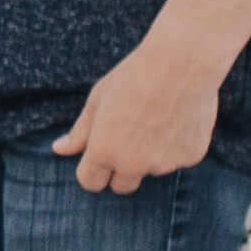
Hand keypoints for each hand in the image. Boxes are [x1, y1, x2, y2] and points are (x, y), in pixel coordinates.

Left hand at [52, 29, 225, 193]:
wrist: (181, 64)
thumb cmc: (132, 78)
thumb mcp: (97, 102)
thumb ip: (80, 132)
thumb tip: (59, 150)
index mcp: (104, 152)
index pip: (90, 182)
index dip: (91, 170)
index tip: (96, 157)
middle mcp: (135, 165)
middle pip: (121, 186)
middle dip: (119, 170)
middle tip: (126, 137)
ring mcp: (166, 164)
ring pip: (151, 169)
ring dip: (150, 155)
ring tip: (155, 117)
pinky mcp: (191, 157)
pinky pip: (177, 159)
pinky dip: (175, 146)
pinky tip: (177, 117)